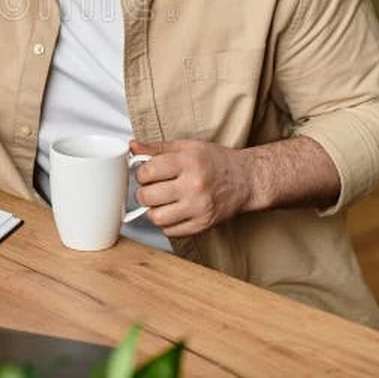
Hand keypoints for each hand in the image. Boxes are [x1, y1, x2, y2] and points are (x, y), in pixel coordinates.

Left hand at [130, 139, 252, 236]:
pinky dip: (167, 224)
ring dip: (153, 211)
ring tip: (161, 202)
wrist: (246, 179)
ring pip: (156, 217)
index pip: (147, 172)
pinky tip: (174, 212)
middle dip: (144, 192)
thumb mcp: (187, 147)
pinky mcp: (203, 224)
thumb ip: (157, 148)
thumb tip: (133, 146)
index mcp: (188, 162)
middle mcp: (194, 185)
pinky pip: (171, 232)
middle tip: (152, 188)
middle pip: (147, 196)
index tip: (147, 173)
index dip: (142, 173)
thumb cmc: (216, 161)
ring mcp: (199, 207)